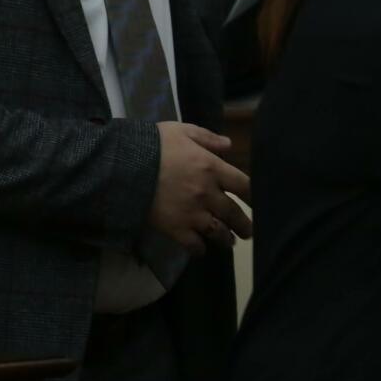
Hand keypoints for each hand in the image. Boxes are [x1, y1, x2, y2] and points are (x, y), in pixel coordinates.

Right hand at [151, 123, 254, 254]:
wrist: (123, 166)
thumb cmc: (153, 144)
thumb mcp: (181, 131)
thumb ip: (207, 138)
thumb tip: (229, 145)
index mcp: (212, 168)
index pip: (245, 186)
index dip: (254, 196)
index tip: (258, 203)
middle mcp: (208, 194)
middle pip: (235, 214)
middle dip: (245, 225)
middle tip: (248, 231)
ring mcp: (193, 214)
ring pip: (219, 232)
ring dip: (227, 239)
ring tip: (230, 242)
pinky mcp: (176, 229)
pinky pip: (195, 245)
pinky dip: (200, 249)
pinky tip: (201, 249)